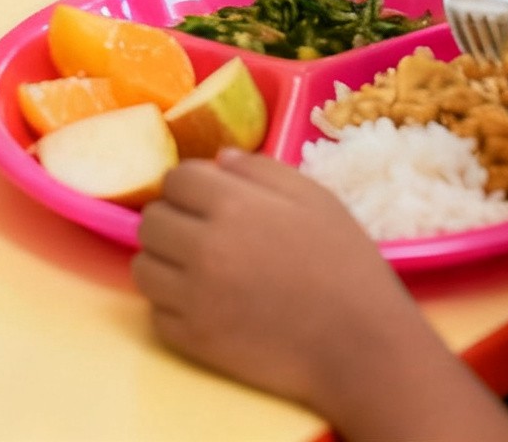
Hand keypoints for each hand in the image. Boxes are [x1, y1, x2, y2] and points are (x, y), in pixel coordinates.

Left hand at [135, 152, 435, 423]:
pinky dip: (173, 308)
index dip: (192, 186)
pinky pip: (156, 314)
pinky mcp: (195, 341)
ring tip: (199, 271)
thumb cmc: (346, 266)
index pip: (175, 178)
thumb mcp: (315, 199)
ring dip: (165, 263)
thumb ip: (261, 170)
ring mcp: (195, 298)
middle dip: (173, 220)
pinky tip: (206, 306)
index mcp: (232, 205)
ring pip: (144, 267)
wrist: (363, 348)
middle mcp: (203, 247)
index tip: (209, 200)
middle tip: (202, 235)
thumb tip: (219, 159)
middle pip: (151, 220)